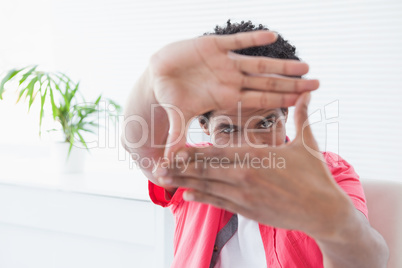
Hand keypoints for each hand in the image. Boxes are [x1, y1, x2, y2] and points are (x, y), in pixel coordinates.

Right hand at [149, 31, 319, 155]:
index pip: (259, 99)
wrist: (159, 73)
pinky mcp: (212, 44)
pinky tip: (272, 36)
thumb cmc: (173, 96)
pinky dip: (253, 39)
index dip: (281, 99)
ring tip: (305, 65)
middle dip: (291, 83)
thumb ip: (179, 138)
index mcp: (227, 97)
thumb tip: (171, 162)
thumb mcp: (179, 117)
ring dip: (281, 65)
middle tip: (317, 84)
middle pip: (267, 82)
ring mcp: (224, 62)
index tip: (303, 101)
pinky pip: (237, 40)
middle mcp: (230, 80)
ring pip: (258, 63)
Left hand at [155, 93, 354, 239]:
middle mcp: (245, 176)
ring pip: (208, 188)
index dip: (194, 151)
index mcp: (256, 157)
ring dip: (185, 184)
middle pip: (206, 170)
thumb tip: (307, 94)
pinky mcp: (248, 211)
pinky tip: (188, 196)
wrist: (324, 211)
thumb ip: (302, 118)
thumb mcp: (307, 144)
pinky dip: (203, 199)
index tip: (175, 149)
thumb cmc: (315, 176)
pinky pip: (220, 203)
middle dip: (181, 168)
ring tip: (165, 181)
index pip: (217, 152)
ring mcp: (245, 195)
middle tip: (158, 167)